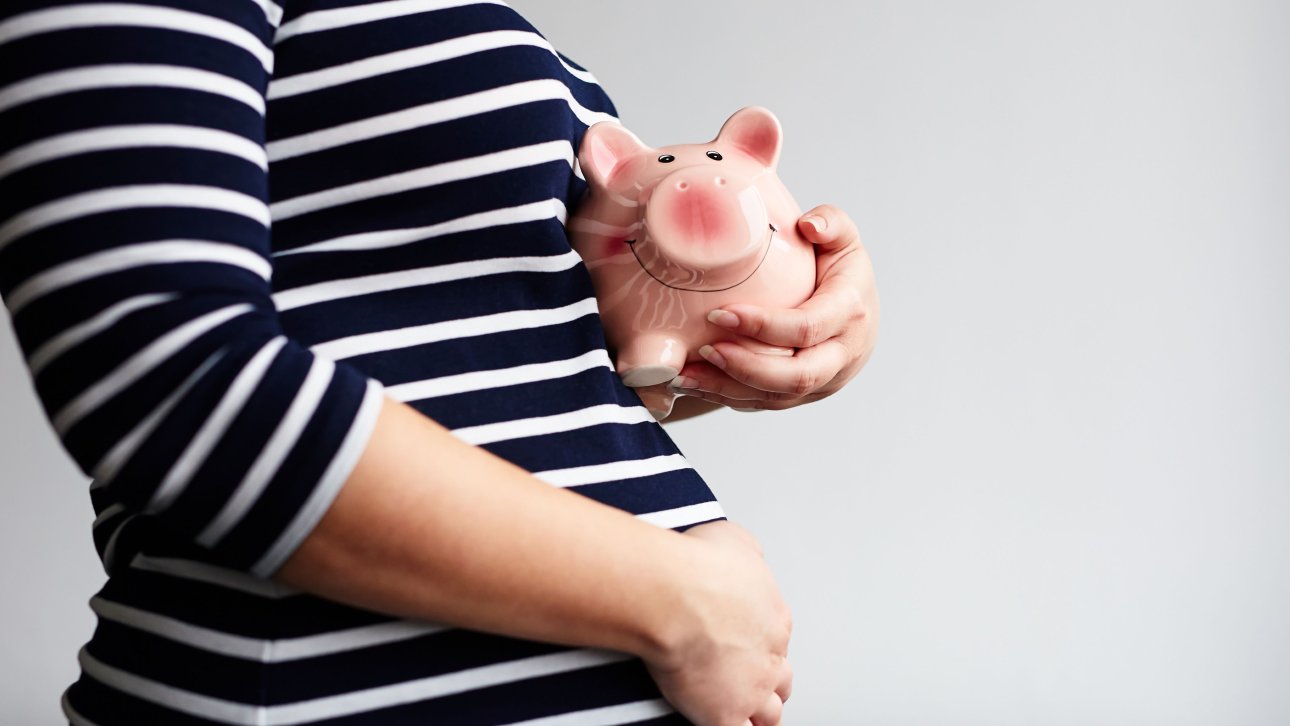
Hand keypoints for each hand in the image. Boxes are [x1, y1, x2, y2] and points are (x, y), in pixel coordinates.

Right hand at [645, 520, 793, 724]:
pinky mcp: (725, 714)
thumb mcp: (735, 540)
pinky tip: (724, 723)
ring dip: (760, 713)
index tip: (744, 641)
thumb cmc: (696, 566)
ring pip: (769, 713)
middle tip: (753, 682)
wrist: (672, 593)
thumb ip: (747, 553)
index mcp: (775, 618)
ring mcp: (750, 689)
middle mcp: (769, 655)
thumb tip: (748, 556)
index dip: (762, 643)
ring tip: (749, 714)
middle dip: (769, 680)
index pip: (778, 639)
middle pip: (781, 677)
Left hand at [671, 204, 878, 410]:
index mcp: (851, 312)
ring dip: (728, 389)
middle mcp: (844, 354)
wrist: (856, 314)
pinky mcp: (806, 396)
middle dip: (745, 368)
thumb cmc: (840, 271)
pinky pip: (766, 404)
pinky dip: (729, 397)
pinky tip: (695, 384)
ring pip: (778, 398)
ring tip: (685, 375)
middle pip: (797, 376)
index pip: (807, 328)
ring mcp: (826, 381)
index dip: (763, 327)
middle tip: (704, 351)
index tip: (718, 314)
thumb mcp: (843, 239)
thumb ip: (832, 223)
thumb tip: (810, 224)